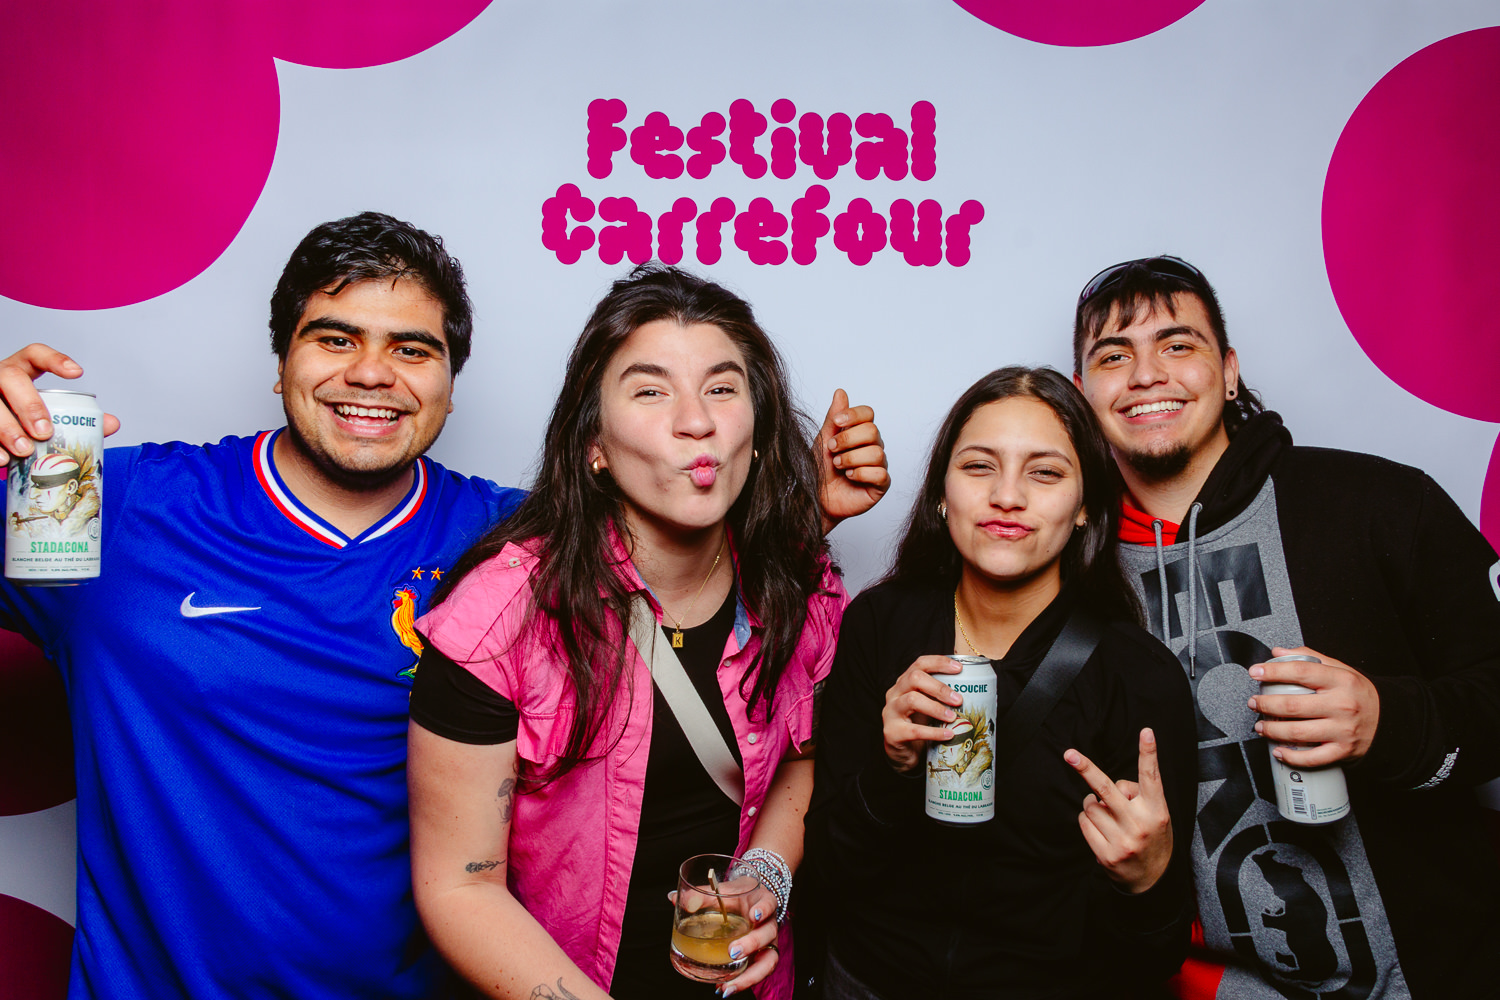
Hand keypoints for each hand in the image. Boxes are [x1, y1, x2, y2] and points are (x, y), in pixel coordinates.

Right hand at [0, 344, 119, 458]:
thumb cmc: (21, 419)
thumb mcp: (45, 412)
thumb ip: (78, 417)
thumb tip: (111, 424)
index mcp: (20, 370)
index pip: (35, 353)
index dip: (55, 360)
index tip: (77, 373)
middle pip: (10, 377)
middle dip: (29, 405)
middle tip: (45, 431)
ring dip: (7, 428)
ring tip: (24, 450)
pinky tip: (3, 461)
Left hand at [667, 886, 780, 997]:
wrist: (750, 900)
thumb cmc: (738, 895)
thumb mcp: (722, 890)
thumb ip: (700, 895)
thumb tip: (672, 898)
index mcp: (763, 902)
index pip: (769, 903)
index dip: (763, 910)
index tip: (754, 915)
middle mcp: (768, 923)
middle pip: (767, 934)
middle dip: (752, 944)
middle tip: (732, 952)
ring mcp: (767, 943)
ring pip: (768, 961)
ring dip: (750, 976)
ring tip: (728, 986)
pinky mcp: (761, 957)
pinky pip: (757, 972)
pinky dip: (742, 982)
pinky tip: (724, 987)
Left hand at [815, 388, 888, 532]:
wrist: (816, 497)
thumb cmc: (820, 470)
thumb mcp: (824, 440)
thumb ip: (833, 418)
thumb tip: (841, 392)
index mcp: (860, 433)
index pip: (868, 414)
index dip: (853, 415)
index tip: (836, 422)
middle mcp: (873, 446)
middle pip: (872, 431)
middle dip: (847, 440)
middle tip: (832, 450)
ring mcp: (879, 465)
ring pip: (876, 452)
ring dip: (851, 458)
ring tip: (837, 466)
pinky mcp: (881, 484)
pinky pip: (880, 473)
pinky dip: (860, 473)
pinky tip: (848, 477)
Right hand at [882, 655, 962, 772]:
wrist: (903, 753)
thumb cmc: (918, 725)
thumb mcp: (928, 707)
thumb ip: (940, 698)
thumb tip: (973, 692)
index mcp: (904, 683)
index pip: (920, 664)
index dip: (939, 663)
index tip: (959, 669)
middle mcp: (894, 693)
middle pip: (914, 678)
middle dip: (939, 688)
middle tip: (958, 700)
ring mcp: (890, 712)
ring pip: (911, 700)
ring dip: (936, 708)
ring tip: (953, 718)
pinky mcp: (892, 732)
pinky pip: (914, 730)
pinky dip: (934, 732)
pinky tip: (948, 735)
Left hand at [1065, 728, 1172, 893]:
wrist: (1153, 880)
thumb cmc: (1152, 837)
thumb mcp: (1157, 815)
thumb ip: (1137, 796)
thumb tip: (1107, 786)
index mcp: (1156, 810)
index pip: (1151, 777)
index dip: (1149, 753)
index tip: (1146, 731)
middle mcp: (1139, 824)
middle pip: (1107, 789)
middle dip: (1086, 769)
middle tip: (1069, 754)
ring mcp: (1122, 841)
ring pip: (1091, 805)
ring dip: (1093, 804)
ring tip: (1109, 816)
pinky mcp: (1106, 855)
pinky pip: (1083, 822)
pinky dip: (1087, 820)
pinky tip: (1101, 829)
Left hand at [1247, 645, 1380, 765]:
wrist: (1390, 720)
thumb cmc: (1360, 694)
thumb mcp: (1341, 670)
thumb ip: (1310, 659)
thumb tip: (1279, 652)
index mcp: (1341, 681)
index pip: (1300, 672)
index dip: (1273, 671)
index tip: (1256, 671)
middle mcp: (1342, 705)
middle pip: (1293, 705)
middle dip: (1266, 704)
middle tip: (1254, 703)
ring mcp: (1342, 730)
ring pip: (1297, 732)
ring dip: (1272, 730)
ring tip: (1261, 725)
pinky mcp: (1343, 751)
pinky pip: (1312, 757)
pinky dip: (1291, 756)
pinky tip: (1279, 750)